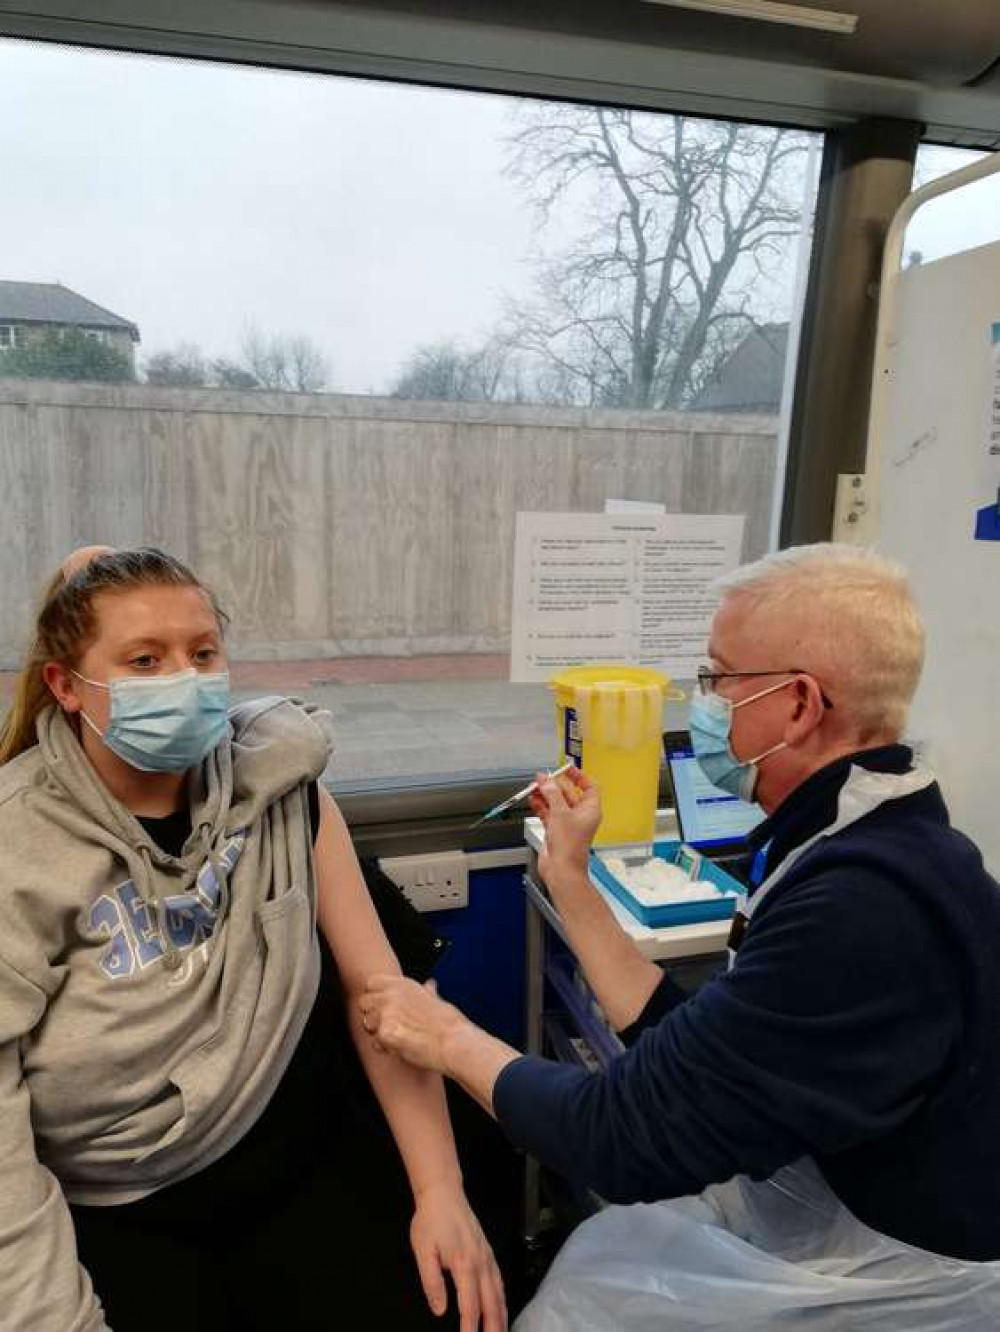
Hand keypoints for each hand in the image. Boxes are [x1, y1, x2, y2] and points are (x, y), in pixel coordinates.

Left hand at [361, 975, 468, 1074]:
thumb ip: (427, 992)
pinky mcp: (385, 1034)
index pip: (371, 983)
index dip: (375, 995)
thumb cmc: (450, 1024)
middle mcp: (392, 995)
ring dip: (377, 1032)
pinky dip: (385, 1048)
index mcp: (403, 984)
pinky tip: (401, 1048)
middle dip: (371, 1014)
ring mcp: (387, 1014)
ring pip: (366, 1024)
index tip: (382, 1005)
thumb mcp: (438, 1000)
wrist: (454, 1043)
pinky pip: (374, 1043)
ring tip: (398, 1038)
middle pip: (363, 1002)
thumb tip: (430, 985)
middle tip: (387, 1024)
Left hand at [410, 1182, 506, 1331]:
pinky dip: (503, 1299)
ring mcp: (488, 1257)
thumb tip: (440, 1309)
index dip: (470, 1328)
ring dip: (501, 1316)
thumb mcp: (423, 1251)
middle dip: (493, 1327)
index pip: (470, 1305)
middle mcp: (481, 1263)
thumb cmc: (431, 1221)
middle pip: (491, 1303)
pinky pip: (500, 1281)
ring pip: (499, 1293)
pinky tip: (501, 1307)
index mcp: (464, 1265)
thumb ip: (432, 1282)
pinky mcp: (488, 1252)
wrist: (444, 1192)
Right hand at [527, 766, 600, 883]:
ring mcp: (568, 824)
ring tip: (534, 787)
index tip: (567, 768)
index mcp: (590, 810)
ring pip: (556, 803)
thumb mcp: (560, 813)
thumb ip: (552, 794)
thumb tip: (547, 780)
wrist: (561, 869)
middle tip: (543, 778)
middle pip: (569, 794)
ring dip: (545, 795)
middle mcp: (580, 816)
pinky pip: (548, 813)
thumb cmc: (570, 846)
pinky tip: (533, 799)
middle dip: (555, 786)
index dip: (578, 776)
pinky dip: (540, 806)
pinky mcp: (556, 831)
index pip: (589, 787)